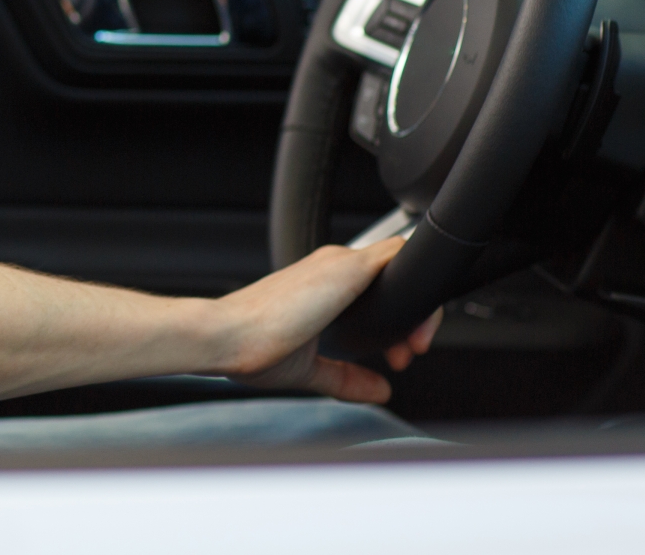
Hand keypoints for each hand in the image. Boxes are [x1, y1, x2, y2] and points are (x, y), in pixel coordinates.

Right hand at [207, 238, 442, 402]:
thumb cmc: (249, 345)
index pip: (373, 288)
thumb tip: (379, 389)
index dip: (395, 323)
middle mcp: (331, 265)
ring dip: (416, 306)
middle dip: (411, 320)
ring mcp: (338, 263)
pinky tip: (417, 318)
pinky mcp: (346, 267)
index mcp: (320, 285)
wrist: (226, 335)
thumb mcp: (308, 368)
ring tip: (409, 349)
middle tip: (405, 357)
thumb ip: (345, 377)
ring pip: (400, 263)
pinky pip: (399, 255)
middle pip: (392, 275)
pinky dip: (416, 278)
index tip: (393, 358)